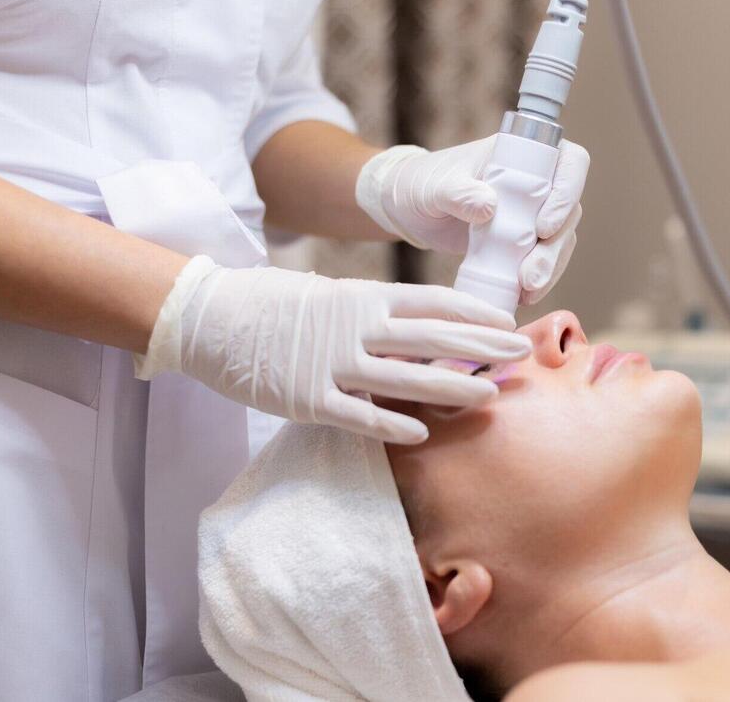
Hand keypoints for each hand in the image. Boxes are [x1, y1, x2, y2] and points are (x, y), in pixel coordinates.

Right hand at [136, 256, 531, 443]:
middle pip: (433, 338)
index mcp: (362, 298)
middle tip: (521, 354)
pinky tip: (422, 434)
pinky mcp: (308, 399)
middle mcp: (356, 328)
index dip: (475, 314)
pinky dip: (392, 426)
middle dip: (482, 347)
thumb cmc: (270, 302)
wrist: (207, 317)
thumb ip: (370, 311)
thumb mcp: (328, 294)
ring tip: (489, 396)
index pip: (433, 303)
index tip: (509, 323)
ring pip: (406, 378)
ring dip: (452, 388)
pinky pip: (359, 416)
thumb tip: (414, 323)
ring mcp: (333, 364)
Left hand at [356, 135, 588, 304]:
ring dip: (550, 267)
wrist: (407, 210)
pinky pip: (545, 260)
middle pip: (569, 210)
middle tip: (530, 274)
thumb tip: (489, 205)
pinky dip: (539, 279)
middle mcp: (536, 182)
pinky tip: (523, 295)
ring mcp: (532, 213)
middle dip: (555, 246)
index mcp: (522, 155)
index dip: (568, 192)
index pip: (569, 162)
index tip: (543, 226)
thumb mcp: (433, 188)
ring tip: (527, 289)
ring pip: (560, 239)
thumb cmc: (419, 185)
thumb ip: (457, 192)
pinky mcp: (523, 242)